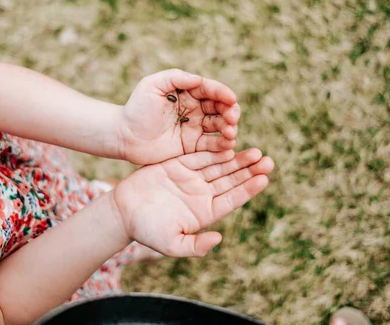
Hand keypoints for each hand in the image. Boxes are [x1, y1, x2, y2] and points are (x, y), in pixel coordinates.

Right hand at [111, 148, 273, 256]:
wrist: (123, 211)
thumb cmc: (146, 230)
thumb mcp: (171, 244)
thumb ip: (195, 245)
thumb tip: (217, 240)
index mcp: (204, 212)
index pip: (232, 199)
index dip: (248, 189)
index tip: (264, 179)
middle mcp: (201, 194)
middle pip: (231, 180)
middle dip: (249, 170)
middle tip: (267, 161)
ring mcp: (191, 178)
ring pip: (219, 166)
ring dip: (237, 159)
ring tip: (256, 152)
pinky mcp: (178, 164)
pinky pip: (200, 155)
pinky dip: (214, 150)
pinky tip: (229, 144)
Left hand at [119, 69, 240, 164]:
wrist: (124, 136)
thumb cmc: (136, 108)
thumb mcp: (152, 85)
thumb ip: (176, 78)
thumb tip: (200, 79)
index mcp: (187, 92)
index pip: (210, 90)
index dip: (223, 93)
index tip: (231, 98)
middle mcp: (195, 108)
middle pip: (220, 108)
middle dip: (230, 112)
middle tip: (232, 118)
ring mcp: (195, 127)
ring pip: (220, 126)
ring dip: (230, 128)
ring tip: (230, 133)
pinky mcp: (192, 145)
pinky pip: (212, 144)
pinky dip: (222, 145)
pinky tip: (227, 145)